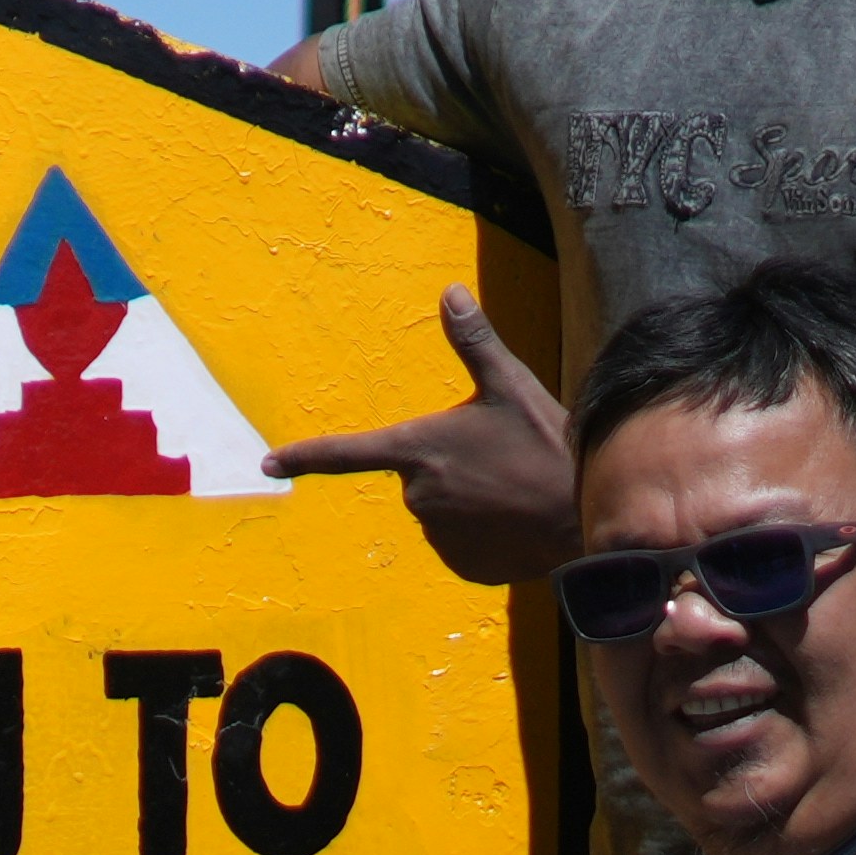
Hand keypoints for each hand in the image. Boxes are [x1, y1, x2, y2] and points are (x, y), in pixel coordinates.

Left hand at [267, 287, 581, 591]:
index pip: (346, 453)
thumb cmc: (547, 447)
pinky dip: (485, 529)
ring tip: (513, 488)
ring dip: (470, 498)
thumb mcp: (512, 386)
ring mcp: (438, 534)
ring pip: (442, 508)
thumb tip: (450, 291)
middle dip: (452, 466)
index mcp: (418, 450)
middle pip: (419, 475)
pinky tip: (515, 518)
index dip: (304, 457)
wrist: (586, 520)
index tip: (268, 464)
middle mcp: (418, 497)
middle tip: (501, 459)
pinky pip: (462, 540)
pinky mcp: (462, 563)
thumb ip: (474, 342)